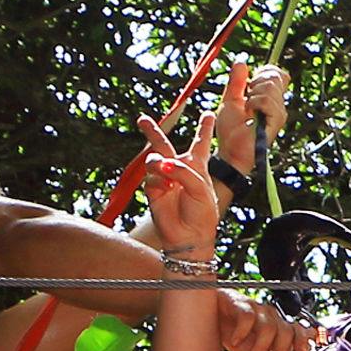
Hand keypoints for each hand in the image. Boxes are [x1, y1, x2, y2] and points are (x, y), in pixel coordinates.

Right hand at [141, 110, 220, 263]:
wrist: (189, 236)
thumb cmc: (202, 213)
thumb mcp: (201, 187)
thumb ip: (183, 171)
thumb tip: (160, 164)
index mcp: (197, 166)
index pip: (201, 143)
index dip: (204, 128)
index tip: (208, 113)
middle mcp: (179, 169)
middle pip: (164, 144)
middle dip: (152, 132)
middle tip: (142, 119)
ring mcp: (164, 179)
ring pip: (154, 159)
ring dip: (159, 161)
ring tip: (164, 168)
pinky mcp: (153, 190)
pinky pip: (152, 178)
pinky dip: (159, 181)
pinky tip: (166, 189)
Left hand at [214, 59, 290, 175]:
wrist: (230, 151)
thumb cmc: (230, 131)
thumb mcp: (230, 99)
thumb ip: (237, 81)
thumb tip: (241, 61)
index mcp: (268, 98)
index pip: (277, 74)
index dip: (265, 71)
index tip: (250, 83)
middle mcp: (277, 104)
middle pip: (275, 75)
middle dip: (256, 81)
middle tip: (246, 98)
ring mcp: (279, 112)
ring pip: (269, 86)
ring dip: (252, 95)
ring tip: (247, 110)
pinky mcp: (277, 120)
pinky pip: (267, 100)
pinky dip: (254, 104)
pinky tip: (250, 114)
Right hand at [214, 292, 308, 350]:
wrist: (210, 318)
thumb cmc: (235, 335)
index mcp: (278, 328)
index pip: (298, 331)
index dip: (304, 340)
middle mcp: (270, 317)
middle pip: (286, 331)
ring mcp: (255, 309)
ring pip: (269, 326)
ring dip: (262, 346)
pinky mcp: (237, 303)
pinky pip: (247, 316)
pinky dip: (242, 331)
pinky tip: (235, 342)